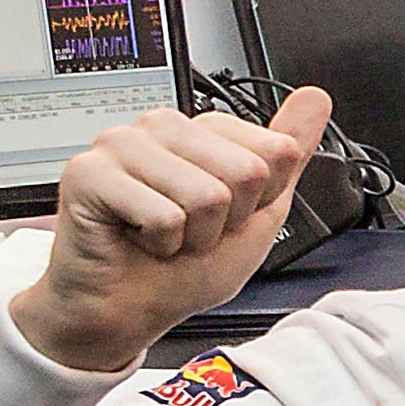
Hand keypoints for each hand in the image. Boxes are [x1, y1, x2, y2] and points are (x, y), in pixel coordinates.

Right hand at [20, 94, 335, 373]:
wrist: (130, 308)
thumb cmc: (185, 265)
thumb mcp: (260, 211)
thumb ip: (289, 154)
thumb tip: (315, 97)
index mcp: (202, 129)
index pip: (276, 151)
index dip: (259, 200)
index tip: (225, 215)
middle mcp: (161, 125)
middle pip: (247, 173)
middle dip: (227, 220)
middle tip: (190, 230)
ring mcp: (121, 144)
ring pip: (206, 195)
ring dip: (194, 235)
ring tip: (164, 236)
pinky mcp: (89, 173)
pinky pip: (164, 215)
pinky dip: (161, 244)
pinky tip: (137, 238)